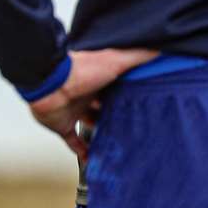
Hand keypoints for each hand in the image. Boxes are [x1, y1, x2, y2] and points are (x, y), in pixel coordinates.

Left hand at [28, 48, 157, 158]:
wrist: (49, 85)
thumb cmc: (80, 71)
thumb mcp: (115, 60)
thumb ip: (136, 56)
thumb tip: (158, 48)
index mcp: (96, 77)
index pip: (115, 86)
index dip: (127, 92)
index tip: (142, 100)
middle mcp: (84, 93)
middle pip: (102, 106)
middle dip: (115, 113)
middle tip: (133, 124)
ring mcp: (72, 109)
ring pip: (88, 122)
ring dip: (100, 130)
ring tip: (118, 141)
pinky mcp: (62, 124)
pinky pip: (72, 141)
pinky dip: (82, 150)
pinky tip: (93, 159)